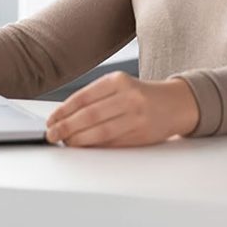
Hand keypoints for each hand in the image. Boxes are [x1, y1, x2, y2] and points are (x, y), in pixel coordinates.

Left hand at [44, 72, 199, 147]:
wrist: (175, 103)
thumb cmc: (141, 95)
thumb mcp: (120, 86)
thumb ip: (95, 97)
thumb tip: (63, 117)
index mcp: (119, 81)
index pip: (84, 97)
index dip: (64, 111)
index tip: (51, 120)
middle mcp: (129, 97)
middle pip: (90, 115)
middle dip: (66, 127)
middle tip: (52, 135)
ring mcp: (137, 117)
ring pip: (100, 132)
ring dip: (78, 140)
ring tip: (66, 142)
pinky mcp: (141, 134)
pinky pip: (112, 142)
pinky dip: (95, 146)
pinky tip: (85, 146)